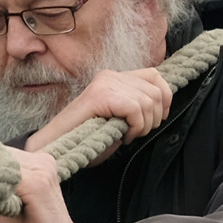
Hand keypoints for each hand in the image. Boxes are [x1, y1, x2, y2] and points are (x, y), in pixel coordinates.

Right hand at [23, 66, 170, 152]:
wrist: (57, 147)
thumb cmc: (87, 137)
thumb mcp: (120, 116)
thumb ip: (137, 104)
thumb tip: (164, 102)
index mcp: (114, 77)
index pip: (155, 75)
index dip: (165, 97)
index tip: (160, 118)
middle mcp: (110, 75)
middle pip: (155, 90)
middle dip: (154, 117)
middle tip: (137, 132)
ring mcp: (105, 84)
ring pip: (148, 102)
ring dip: (143, 125)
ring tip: (128, 135)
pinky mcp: (101, 95)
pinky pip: (135, 109)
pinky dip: (135, 127)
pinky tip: (123, 136)